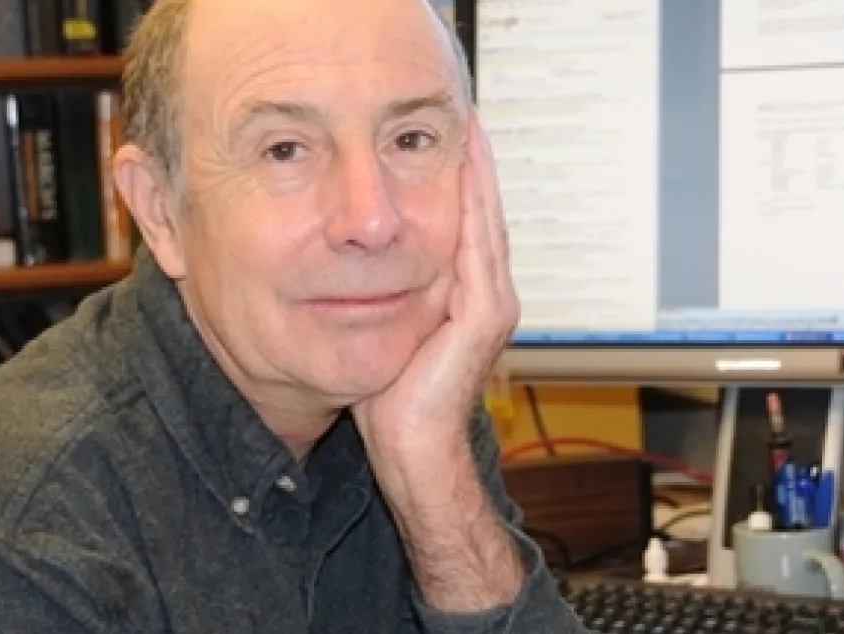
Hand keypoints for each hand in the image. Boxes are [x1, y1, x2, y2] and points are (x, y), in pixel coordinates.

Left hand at [351, 116, 519, 452]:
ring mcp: (491, 306)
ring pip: (485, 223)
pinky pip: (477, 246)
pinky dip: (473, 206)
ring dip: (478, 175)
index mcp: (469, 301)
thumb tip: (353, 265)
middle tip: (465, 117)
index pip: (468, 227)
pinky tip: (464, 174)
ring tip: (469, 131)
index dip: (463, 183)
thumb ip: (383, 295)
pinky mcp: (482, 316)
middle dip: (476, 166)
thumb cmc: (391, 405)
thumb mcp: (385, 333)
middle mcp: (489, 297)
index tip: (451, 139)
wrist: (414, 453)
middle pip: (484, 216)